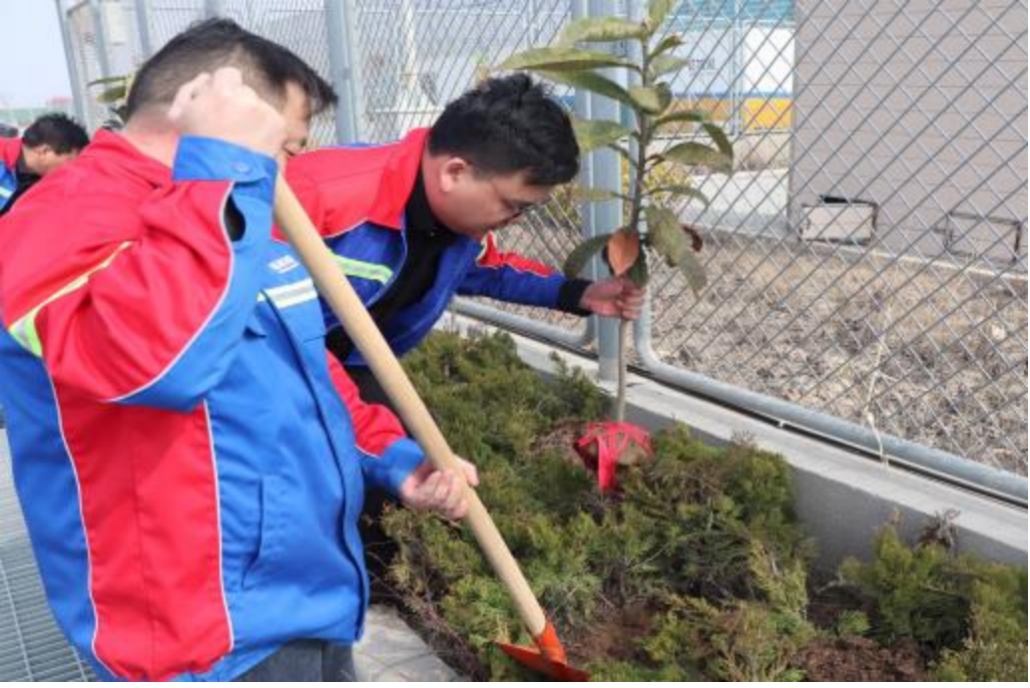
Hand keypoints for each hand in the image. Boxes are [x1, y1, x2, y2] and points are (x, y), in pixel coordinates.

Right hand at [167, 67, 286, 158]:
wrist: (222, 179)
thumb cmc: (198, 150)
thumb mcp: (180, 116)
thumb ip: (190, 89)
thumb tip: (206, 76)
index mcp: (220, 92)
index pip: (229, 74)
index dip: (225, 89)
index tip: (222, 104)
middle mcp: (246, 98)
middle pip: (245, 92)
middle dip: (239, 106)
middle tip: (230, 128)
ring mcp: (264, 112)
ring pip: (259, 107)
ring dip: (253, 119)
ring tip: (241, 141)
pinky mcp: (279, 126)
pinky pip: (273, 120)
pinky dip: (266, 131)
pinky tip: (253, 145)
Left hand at [398, 456, 479, 520]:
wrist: (412, 457)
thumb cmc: (434, 463)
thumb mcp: (454, 463)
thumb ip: (467, 470)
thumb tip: (475, 483)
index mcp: (445, 500)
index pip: (454, 513)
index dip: (460, 510)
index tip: (466, 500)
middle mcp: (433, 504)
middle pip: (448, 507)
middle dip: (454, 493)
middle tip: (456, 477)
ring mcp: (422, 502)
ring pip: (437, 500)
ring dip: (444, 486)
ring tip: (446, 471)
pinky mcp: (411, 497)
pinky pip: (424, 495)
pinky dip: (432, 484)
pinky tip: (436, 475)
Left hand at [579, 277, 645, 319]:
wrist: (591, 297)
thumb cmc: (602, 287)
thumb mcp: (616, 281)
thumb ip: (629, 283)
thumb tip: (641, 285)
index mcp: (630, 287)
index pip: (642, 290)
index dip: (638, 291)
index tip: (629, 290)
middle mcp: (630, 296)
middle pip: (641, 300)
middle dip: (632, 299)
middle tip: (621, 296)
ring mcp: (626, 305)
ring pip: (638, 309)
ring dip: (630, 307)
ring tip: (618, 303)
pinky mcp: (622, 314)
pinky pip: (633, 317)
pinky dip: (630, 315)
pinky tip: (623, 312)